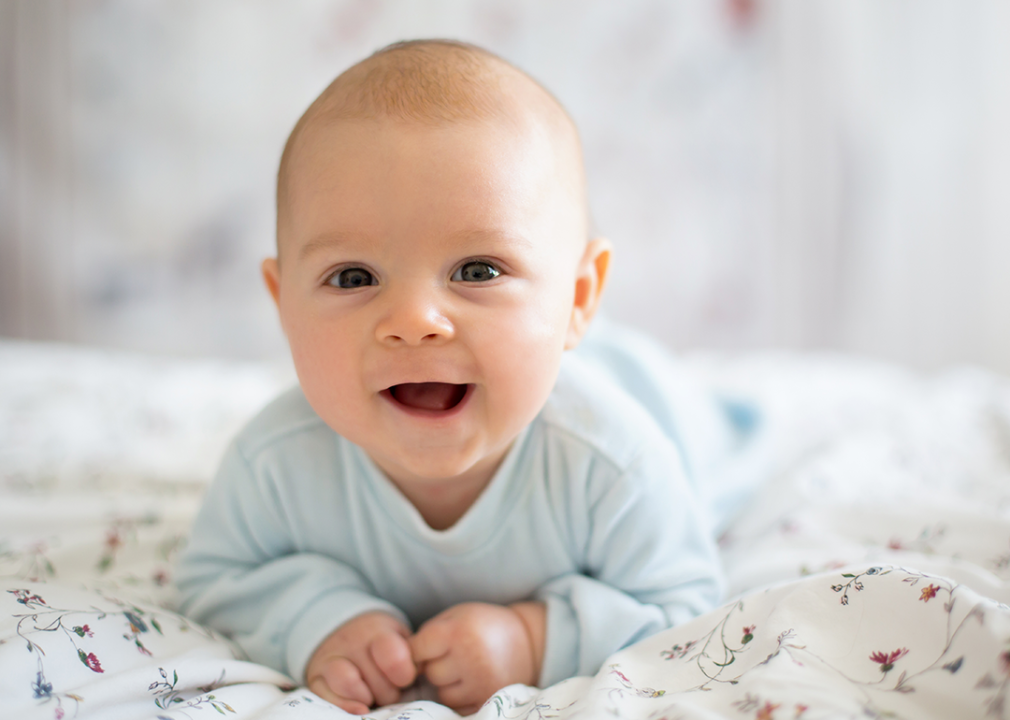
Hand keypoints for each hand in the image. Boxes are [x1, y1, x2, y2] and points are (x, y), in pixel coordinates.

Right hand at [305, 611, 416, 713]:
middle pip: (375, 679)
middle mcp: (352, 642)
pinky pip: (327, 696)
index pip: (392, 655)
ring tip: (373, 697)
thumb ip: (412, 655)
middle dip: (387, 691)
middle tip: (389, 688)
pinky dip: (344, 706)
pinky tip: (359, 709)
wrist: (342, 629)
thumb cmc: (380, 642)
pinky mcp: (316, 678)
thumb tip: (422, 672)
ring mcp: (332, 659)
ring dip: (367, 698)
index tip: (405, 677)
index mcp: (378, 632)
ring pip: (348, 683)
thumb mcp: (399, 638)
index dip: (403, 674)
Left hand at [410, 602, 544, 714]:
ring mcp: (482, 682)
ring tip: (467, 668)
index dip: (419, 649)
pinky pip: (459, 707)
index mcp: (459, 631)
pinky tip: (474, 681)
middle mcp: (471, 657)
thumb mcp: (455, 616)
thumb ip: (427, 636)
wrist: (526, 641)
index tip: (430, 646)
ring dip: (449, 684)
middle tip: (456, 655)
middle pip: (430, 674)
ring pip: (443, 694)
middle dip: (436, 666)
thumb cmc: (481, 625)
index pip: (416, 650)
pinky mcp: (489, 700)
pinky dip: (462, 697)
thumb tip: (403, 666)